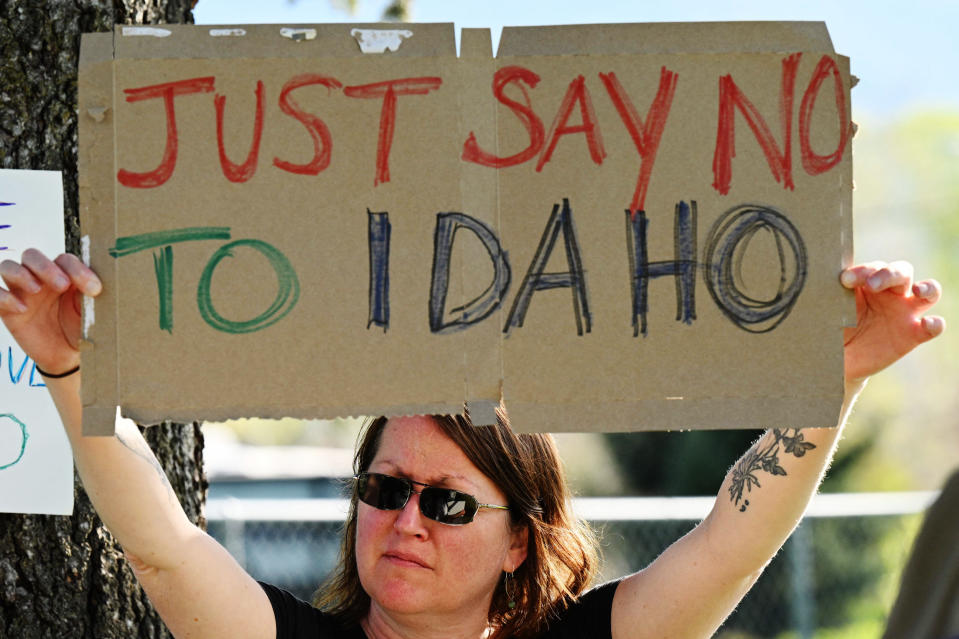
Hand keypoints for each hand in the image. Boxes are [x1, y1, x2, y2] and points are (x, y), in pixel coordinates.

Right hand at [0, 250, 101, 374]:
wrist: (68, 356)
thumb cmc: (82, 328)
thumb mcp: (92, 313)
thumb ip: (93, 297)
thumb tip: (99, 287)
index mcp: (64, 274)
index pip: (64, 259)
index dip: (78, 270)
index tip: (94, 290)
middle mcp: (40, 278)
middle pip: (31, 255)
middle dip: (46, 267)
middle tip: (62, 285)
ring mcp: (22, 292)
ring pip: (8, 267)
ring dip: (21, 274)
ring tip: (36, 290)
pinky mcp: (8, 310)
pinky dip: (3, 297)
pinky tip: (21, 309)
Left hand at [841, 261, 943, 383]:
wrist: (839, 360)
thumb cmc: (833, 327)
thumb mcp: (830, 312)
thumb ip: (830, 297)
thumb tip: (815, 283)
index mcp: (869, 282)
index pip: (872, 268)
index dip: (861, 272)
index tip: (844, 281)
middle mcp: (891, 293)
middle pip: (902, 271)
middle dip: (888, 274)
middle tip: (870, 285)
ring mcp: (905, 312)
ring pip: (929, 291)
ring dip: (927, 287)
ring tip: (917, 290)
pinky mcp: (913, 334)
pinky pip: (933, 327)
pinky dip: (935, 324)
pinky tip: (927, 323)